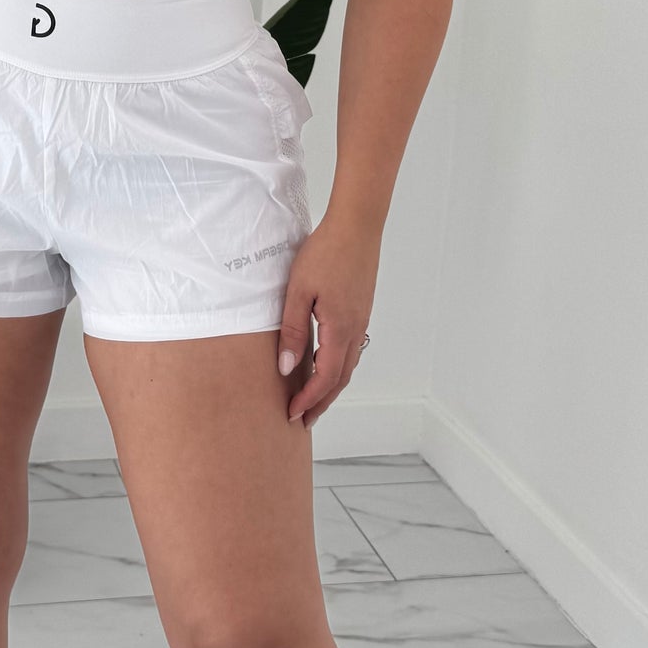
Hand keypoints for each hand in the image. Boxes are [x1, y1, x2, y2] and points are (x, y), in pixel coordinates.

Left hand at [275, 214, 379, 427]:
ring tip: (313, 401)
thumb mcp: (298, 291)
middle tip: (303, 420)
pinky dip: (338, 367)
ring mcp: (361, 319)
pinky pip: (351, 349)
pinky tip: (325, 365)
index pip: (325, 378)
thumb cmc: (325, 253)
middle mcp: (355, 329)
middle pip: (340, 379)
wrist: (356, 226)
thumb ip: (292, 330)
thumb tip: (287, 367)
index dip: (309, 400)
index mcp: (339, 329)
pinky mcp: (361, 310)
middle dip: (321, 402)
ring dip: (331, 387)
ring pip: (348, 366)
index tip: (292, 414)